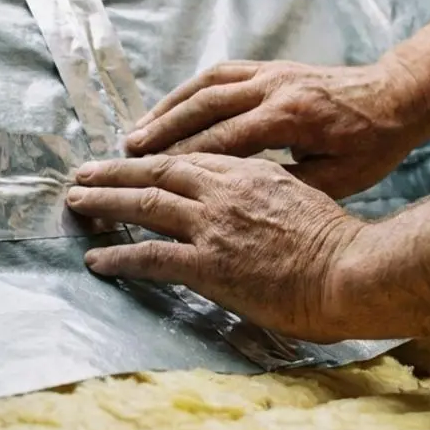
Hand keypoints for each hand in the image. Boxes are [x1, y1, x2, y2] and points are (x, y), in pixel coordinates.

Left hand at [65, 154, 366, 341]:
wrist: (353, 270)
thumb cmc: (338, 244)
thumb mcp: (303, 198)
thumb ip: (267, 193)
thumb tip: (249, 202)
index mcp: (249, 173)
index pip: (190, 159)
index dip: (155, 159)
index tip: (132, 160)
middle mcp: (225, 192)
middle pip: (157, 172)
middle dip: (115, 171)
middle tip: (83, 173)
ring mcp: (214, 227)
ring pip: (145, 206)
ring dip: (104, 203)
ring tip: (76, 203)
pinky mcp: (209, 264)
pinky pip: (150, 256)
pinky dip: (118, 256)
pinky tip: (96, 259)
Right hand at [124, 59, 429, 199]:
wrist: (399, 96)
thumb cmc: (374, 146)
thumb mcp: (338, 179)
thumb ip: (288, 187)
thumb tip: (238, 200)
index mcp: (291, 118)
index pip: (224, 140)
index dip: (184, 160)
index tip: (150, 179)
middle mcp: (274, 88)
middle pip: (204, 107)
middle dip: (162, 131)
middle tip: (125, 154)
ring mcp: (271, 73)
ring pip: (205, 87)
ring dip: (167, 109)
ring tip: (135, 134)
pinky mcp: (271, 67)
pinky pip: (219, 75)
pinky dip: (188, 92)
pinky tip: (168, 109)